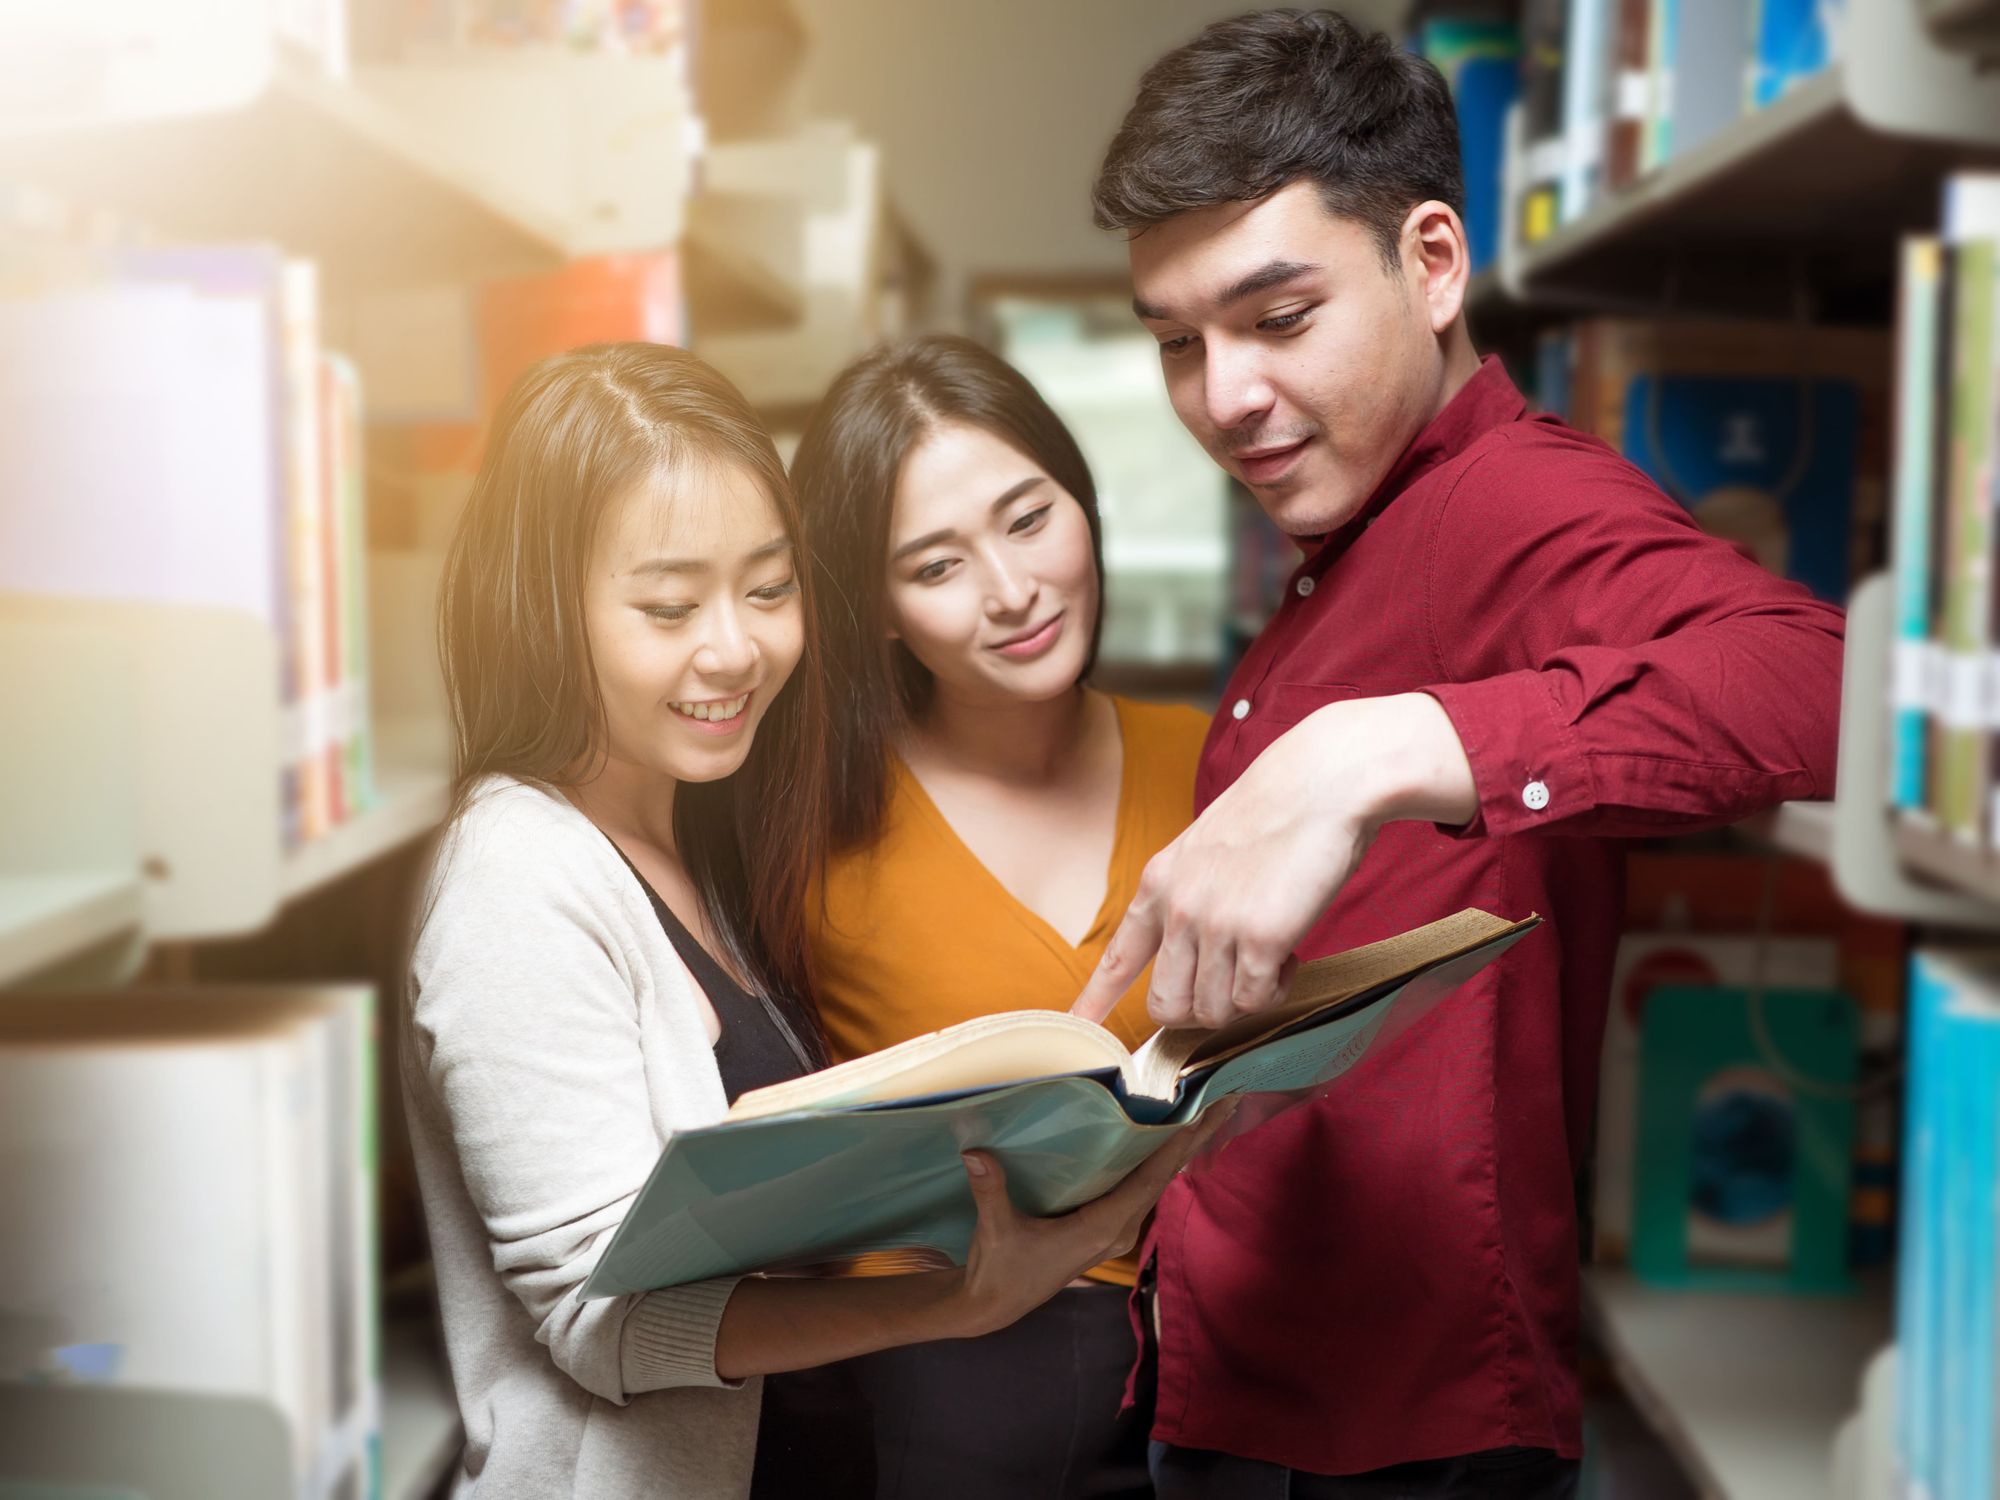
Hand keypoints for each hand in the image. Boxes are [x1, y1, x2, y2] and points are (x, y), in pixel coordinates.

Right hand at [948, 1099, 1240, 1338]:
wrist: (995, 1304)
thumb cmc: (999, 1269)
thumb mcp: (995, 1230)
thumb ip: (990, 1190)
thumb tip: (974, 1152)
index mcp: (1100, 1228)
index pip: (1147, 1182)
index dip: (1176, 1149)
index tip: (1203, 1119)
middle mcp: (1118, 1229)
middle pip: (1164, 1178)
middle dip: (1196, 1141)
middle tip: (1227, 1101)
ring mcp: (1115, 1230)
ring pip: (1157, 1183)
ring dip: (1182, 1150)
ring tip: (1207, 1112)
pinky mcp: (1107, 1227)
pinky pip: (1142, 1188)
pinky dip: (1160, 1162)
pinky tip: (1169, 1141)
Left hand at [1071, 694, 1475, 1028]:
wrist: (1322, 781)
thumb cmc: (1276, 814)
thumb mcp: (1206, 850)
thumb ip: (1189, 898)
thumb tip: (1191, 958)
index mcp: (1159, 883)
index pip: (1118, 957)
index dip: (1096, 1000)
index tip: (1079, 1025)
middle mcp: (1178, 908)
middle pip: (1166, 1005)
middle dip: (1200, 1010)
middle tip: (1233, 983)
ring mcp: (1216, 925)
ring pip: (1213, 1011)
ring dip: (1245, 998)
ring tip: (1269, 957)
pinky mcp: (1260, 939)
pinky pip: (1254, 1000)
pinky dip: (1275, 990)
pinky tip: (1289, 955)